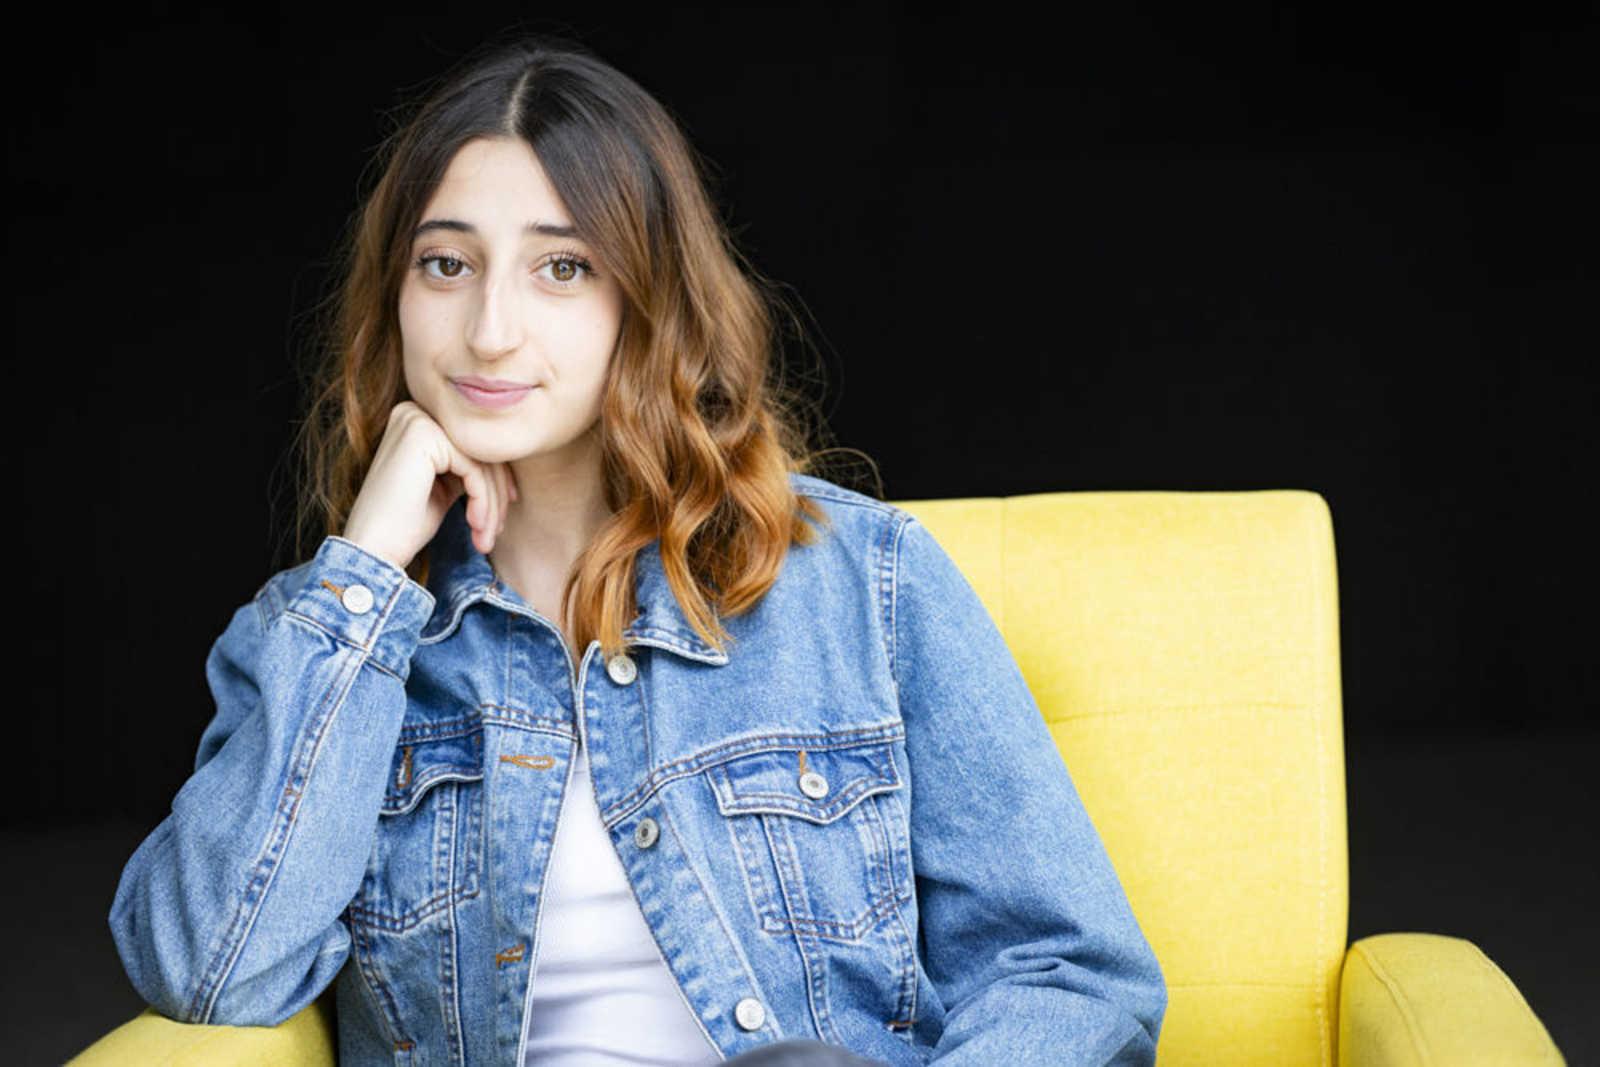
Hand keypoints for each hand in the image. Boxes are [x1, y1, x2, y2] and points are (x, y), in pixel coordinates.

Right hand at [341, 401, 518, 570]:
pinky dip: (482, 502)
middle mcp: (413, 412)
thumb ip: (466, 465)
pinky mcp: (423, 436)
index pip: (472, 445)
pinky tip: (475, 527)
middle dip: (496, 495)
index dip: (497, 478)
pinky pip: (475, 470)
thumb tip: (506, 460)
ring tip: (485, 537)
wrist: (372, 550)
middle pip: (479, 450)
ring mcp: (416, 420)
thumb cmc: (405, 524)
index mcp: (416, 420)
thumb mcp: (443, 485)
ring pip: (481, 461)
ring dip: (491, 505)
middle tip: (495, 532)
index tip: (505, 509)